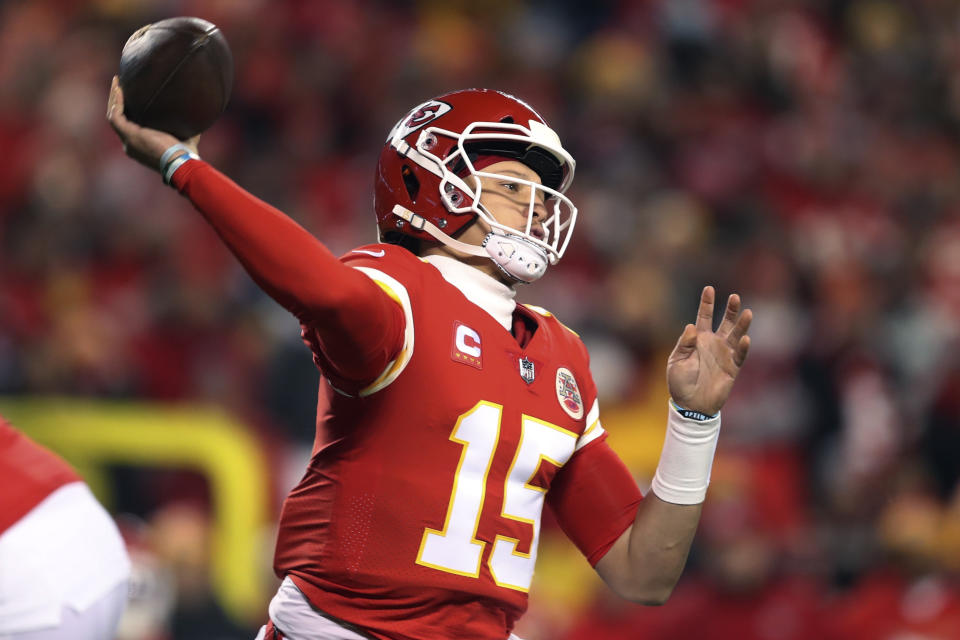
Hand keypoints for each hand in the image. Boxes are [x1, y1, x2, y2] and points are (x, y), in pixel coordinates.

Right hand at [106, 75, 199, 170]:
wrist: (181, 162)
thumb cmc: (186, 154)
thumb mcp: (185, 138)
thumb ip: (186, 128)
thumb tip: (196, 117)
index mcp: (142, 146)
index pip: (129, 124)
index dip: (127, 109)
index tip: (131, 94)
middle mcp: (131, 144)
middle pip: (119, 118)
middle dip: (117, 100)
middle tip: (119, 84)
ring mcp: (128, 141)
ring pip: (114, 115)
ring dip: (114, 98)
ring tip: (116, 81)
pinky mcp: (129, 136)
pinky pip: (116, 116)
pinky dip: (116, 102)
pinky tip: (119, 89)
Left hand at [666, 286, 751, 415]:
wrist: (691, 405)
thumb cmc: (680, 383)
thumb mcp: (676, 362)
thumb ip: (684, 344)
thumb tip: (691, 326)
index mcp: (698, 339)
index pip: (704, 317)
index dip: (707, 303)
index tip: (709, 288)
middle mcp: (714, 344)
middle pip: (725, 322)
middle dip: (730, 310)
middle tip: (735, 296)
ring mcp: (724, 355)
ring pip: (736, 335)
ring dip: (742, 325)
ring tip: (747, 312)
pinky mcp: (732, 368)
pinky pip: (739, 355)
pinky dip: (742, 347)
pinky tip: (745, 338)